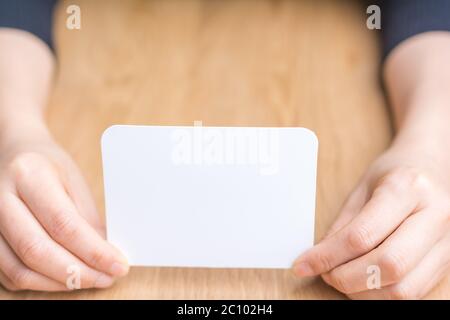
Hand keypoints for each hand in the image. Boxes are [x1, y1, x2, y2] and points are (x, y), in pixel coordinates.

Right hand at [0, 126, 128, 291]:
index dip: (94, 252)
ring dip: (60, 283)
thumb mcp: (74, 181)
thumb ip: (88, 218)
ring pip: (21, 270)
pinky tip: (66, 278)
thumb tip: (107, 256)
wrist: (13, 154)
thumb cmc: (48, 166)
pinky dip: (42, 283)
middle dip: (78, 273)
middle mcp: (1, 199)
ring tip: (91, 279)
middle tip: (107, 278)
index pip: (64, 224)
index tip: (118, 265)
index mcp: (30, 176)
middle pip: (38, 251)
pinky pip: (10, 275)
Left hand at [293, 144, 449, 298]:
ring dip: (364, 292)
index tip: (303, 265)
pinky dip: (382, 295)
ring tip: (343, 278)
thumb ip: (342, 225)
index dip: (328, 256)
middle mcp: (435, 216)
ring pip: (404, 288)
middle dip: (347, 278)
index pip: (362, 234)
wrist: (433, 165)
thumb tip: (318, 259)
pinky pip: (413, 293)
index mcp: (407, 189)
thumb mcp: (362, 188)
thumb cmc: (395, 174)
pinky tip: (364, 283)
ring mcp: (447, 242)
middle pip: (389, 266)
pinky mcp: (448, 261)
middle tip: (325, 274)